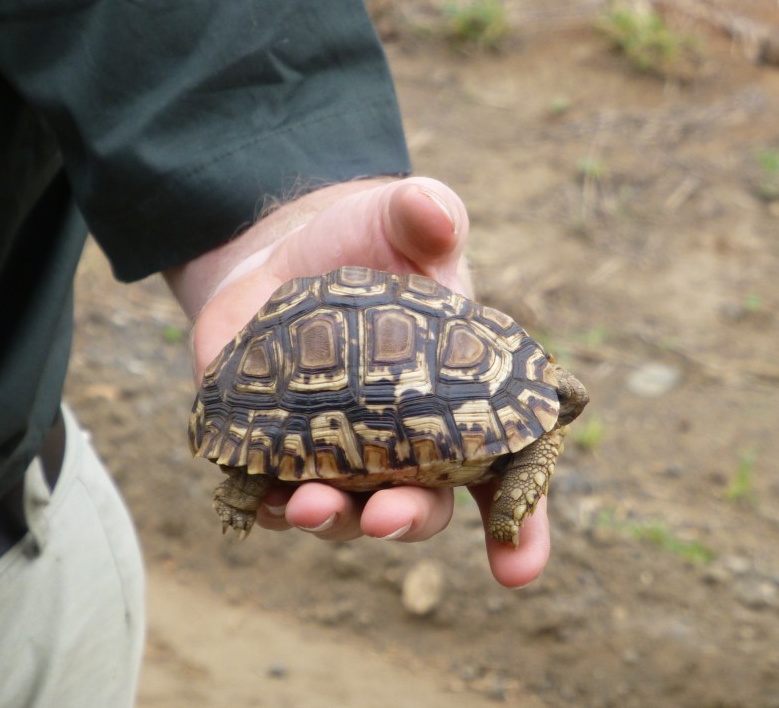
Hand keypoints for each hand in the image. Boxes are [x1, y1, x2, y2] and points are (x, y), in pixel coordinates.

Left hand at [164, 177, 549, 586]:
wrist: (282, 252)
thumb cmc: (364, 241)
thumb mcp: (398, 220)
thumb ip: (425, 216)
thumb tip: (435, 212)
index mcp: (461, 398)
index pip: (506, 469)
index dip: (520, 521)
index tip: (519, 567)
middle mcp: (409, 442)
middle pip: (424, 505)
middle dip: (409, 522)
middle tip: (390, 517)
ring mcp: (341, 452)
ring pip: (345, 512)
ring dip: (331, 520)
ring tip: (309, 506)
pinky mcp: (275, 448)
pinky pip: (274, 495)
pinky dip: (266, 506)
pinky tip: (259, 501)